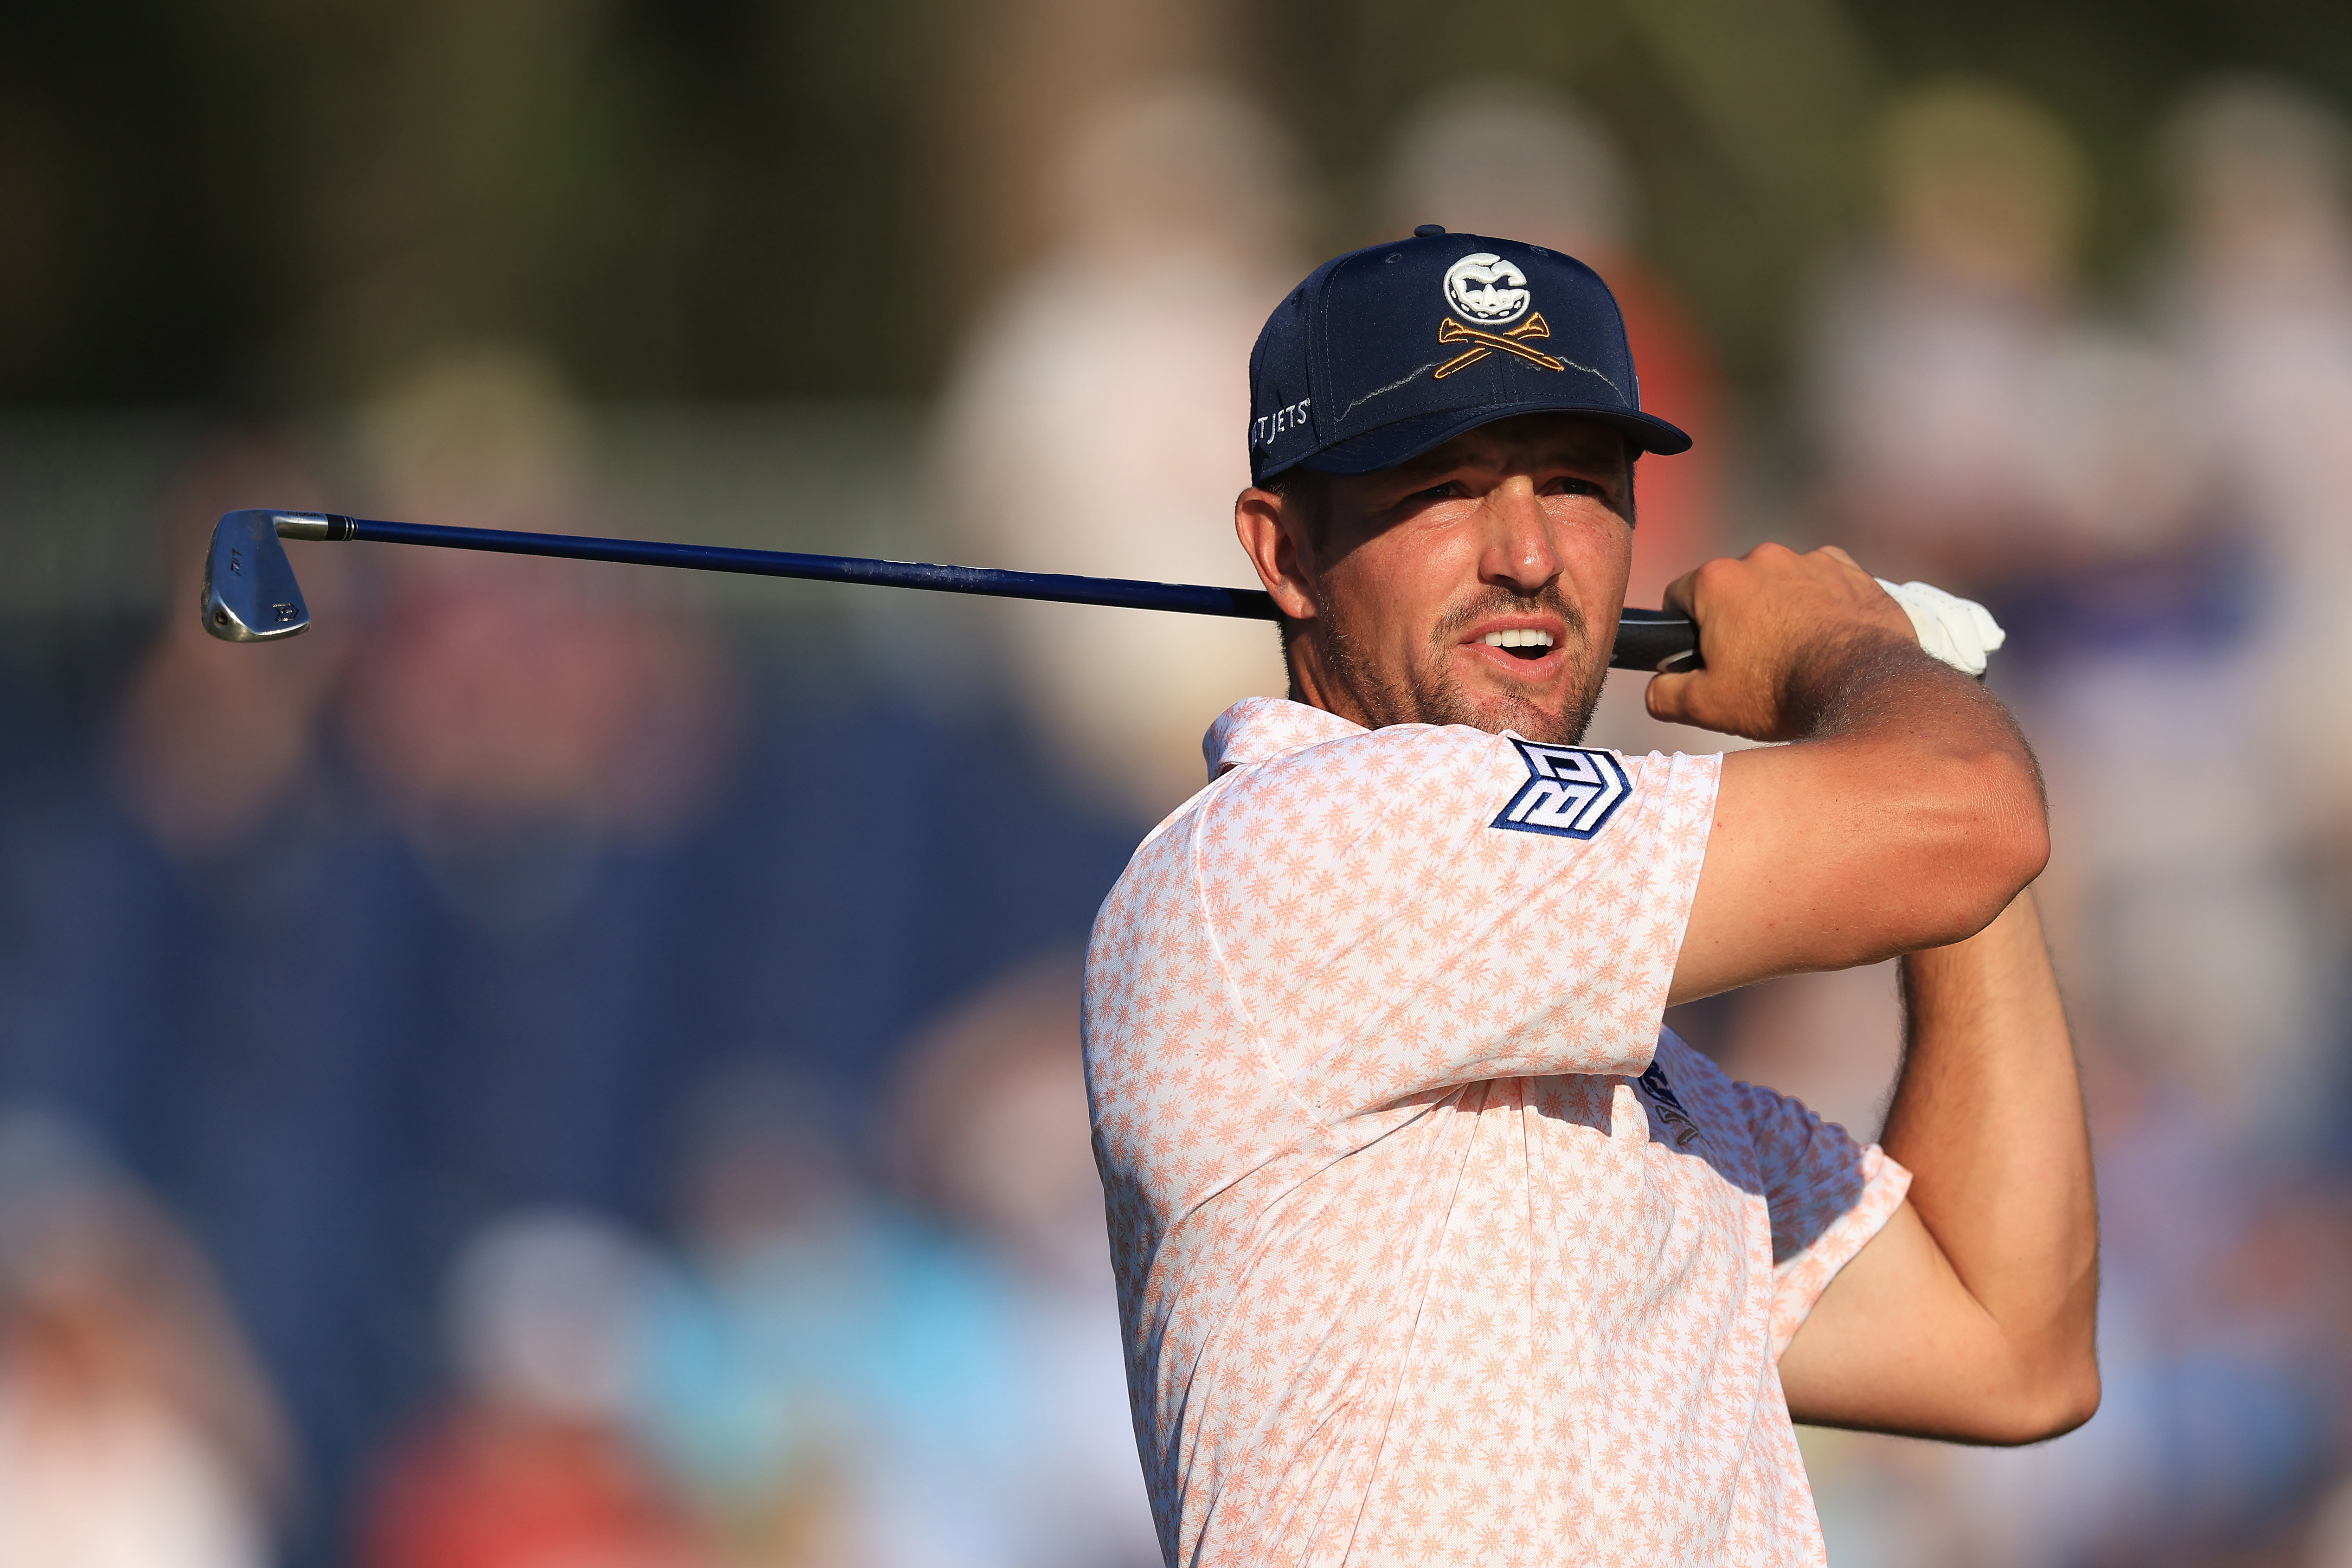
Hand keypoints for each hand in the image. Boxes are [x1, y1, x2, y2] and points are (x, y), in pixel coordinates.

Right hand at [1646, 544, 1919, 740]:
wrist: (1863, 688)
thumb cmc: (1780, 693)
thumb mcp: (1705, 706)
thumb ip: (1664, 694)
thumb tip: (1657, 688)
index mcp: (1717, 581)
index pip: (1678, 597)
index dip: (1684, 630)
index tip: (1702, 656)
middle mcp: (1761, 558)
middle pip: (1732, 588)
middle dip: (1735, 619)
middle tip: (1752, 664)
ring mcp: (1809, 560)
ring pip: (1778, 583)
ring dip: (1779, 609)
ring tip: (1796, 654)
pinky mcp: (1850, 570)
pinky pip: (1822, 582)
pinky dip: (1819, 604)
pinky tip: (1827, 639)